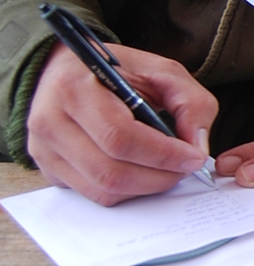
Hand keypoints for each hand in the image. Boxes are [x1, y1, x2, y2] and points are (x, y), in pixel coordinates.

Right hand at [27, 41, 217, 205]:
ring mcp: (45, 150)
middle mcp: (50, 122)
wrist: (68, 70)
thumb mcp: (161, 71)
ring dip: (145, 187)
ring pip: (103, 190)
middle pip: (111, 172)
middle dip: (159, 177)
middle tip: (185, 168)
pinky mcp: (49, 169)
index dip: (163, 154)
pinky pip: (94, 195)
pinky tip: (141, 172)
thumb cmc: (115, 71)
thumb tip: (197, 147)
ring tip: (166, 170)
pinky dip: (126, 191)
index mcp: (75, 89)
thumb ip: (190, 102)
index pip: (119, 137)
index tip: (193, 157)